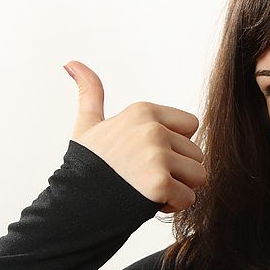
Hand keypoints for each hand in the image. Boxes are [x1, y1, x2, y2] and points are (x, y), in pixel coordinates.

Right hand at [63, 60, 206, 213]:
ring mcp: (156, 156)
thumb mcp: (88, 126)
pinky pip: (189, 198)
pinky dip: (173, 206)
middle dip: (178, 171)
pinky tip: (147, 202)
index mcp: (143, 111)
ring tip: (148, 189)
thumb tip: (71, 63)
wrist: (73, 205)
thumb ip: (90, 93)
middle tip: (145, 177)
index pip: (191, 126)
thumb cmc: (86, 166)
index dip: (175, 146)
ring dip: (179, 188)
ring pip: (198, 176)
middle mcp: (153, 129)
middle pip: (197, 154)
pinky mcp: (159, 184)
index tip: (147, 155)